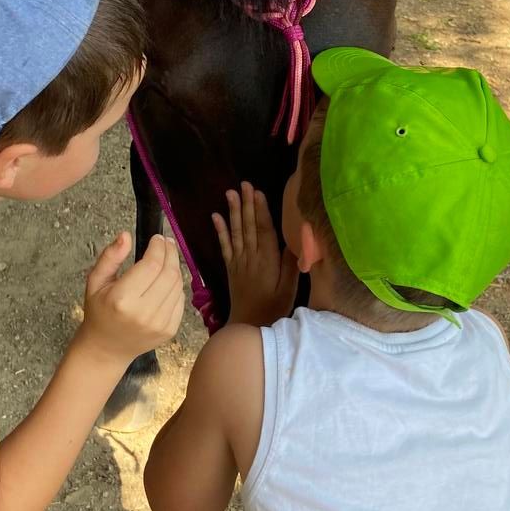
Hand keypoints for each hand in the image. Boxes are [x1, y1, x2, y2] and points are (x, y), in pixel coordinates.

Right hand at [79, 232, 184, 364]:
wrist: (106, 348)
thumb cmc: (99, 312)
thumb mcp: (95, 281)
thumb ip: (110, 256)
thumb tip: (126, 235)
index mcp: (122, 299)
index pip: (151, 265)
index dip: (158, 247)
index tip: (156, 237)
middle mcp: (143, 313)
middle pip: (169, 273)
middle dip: (170, 252)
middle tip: (166, 242)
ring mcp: (159, 324)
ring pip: (178, 285)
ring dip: (175, 267)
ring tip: (167, 258)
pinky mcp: (170, 330)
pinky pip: (181, 300)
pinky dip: (177, 286)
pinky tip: (167, 280)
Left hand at [214, 183, 298, 326]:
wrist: (249, 326)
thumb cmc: (274, 308)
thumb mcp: (289, 289)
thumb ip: (291, 264)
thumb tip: (295, 240)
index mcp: (267, 260)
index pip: (264, 230)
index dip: (260, 210)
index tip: (258, 192)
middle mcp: (251, 257)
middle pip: (248, 226)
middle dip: (246, 204)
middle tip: (243, 184)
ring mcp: (239, 262)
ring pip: (236, 232)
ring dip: (233, 211)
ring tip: (230, 194)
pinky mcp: (231, 268)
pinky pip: (224, 246)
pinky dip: (220, 231)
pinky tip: (215, 217)